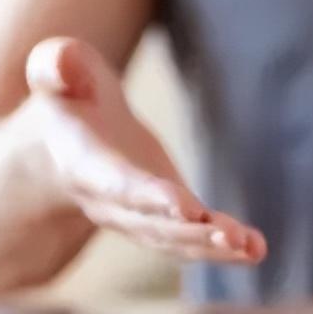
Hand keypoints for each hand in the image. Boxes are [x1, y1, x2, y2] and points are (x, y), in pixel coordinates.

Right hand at [25, 37, 266, 262]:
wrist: (65, 142)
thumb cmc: (69, 98)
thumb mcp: (56, 71)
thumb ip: (57, 65)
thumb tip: (61, 64)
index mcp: (83, 164)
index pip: (117, 185)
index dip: (150, 197)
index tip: (183, 207)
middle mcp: (109, 203)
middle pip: (152, 224)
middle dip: (192, 232)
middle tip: (231, 236)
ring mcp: (139, 218)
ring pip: (175, 241)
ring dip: (213, 247)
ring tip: (250, 248)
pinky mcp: (167, 220)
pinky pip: (193, 239)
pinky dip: (225, 247)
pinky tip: (256, 248)